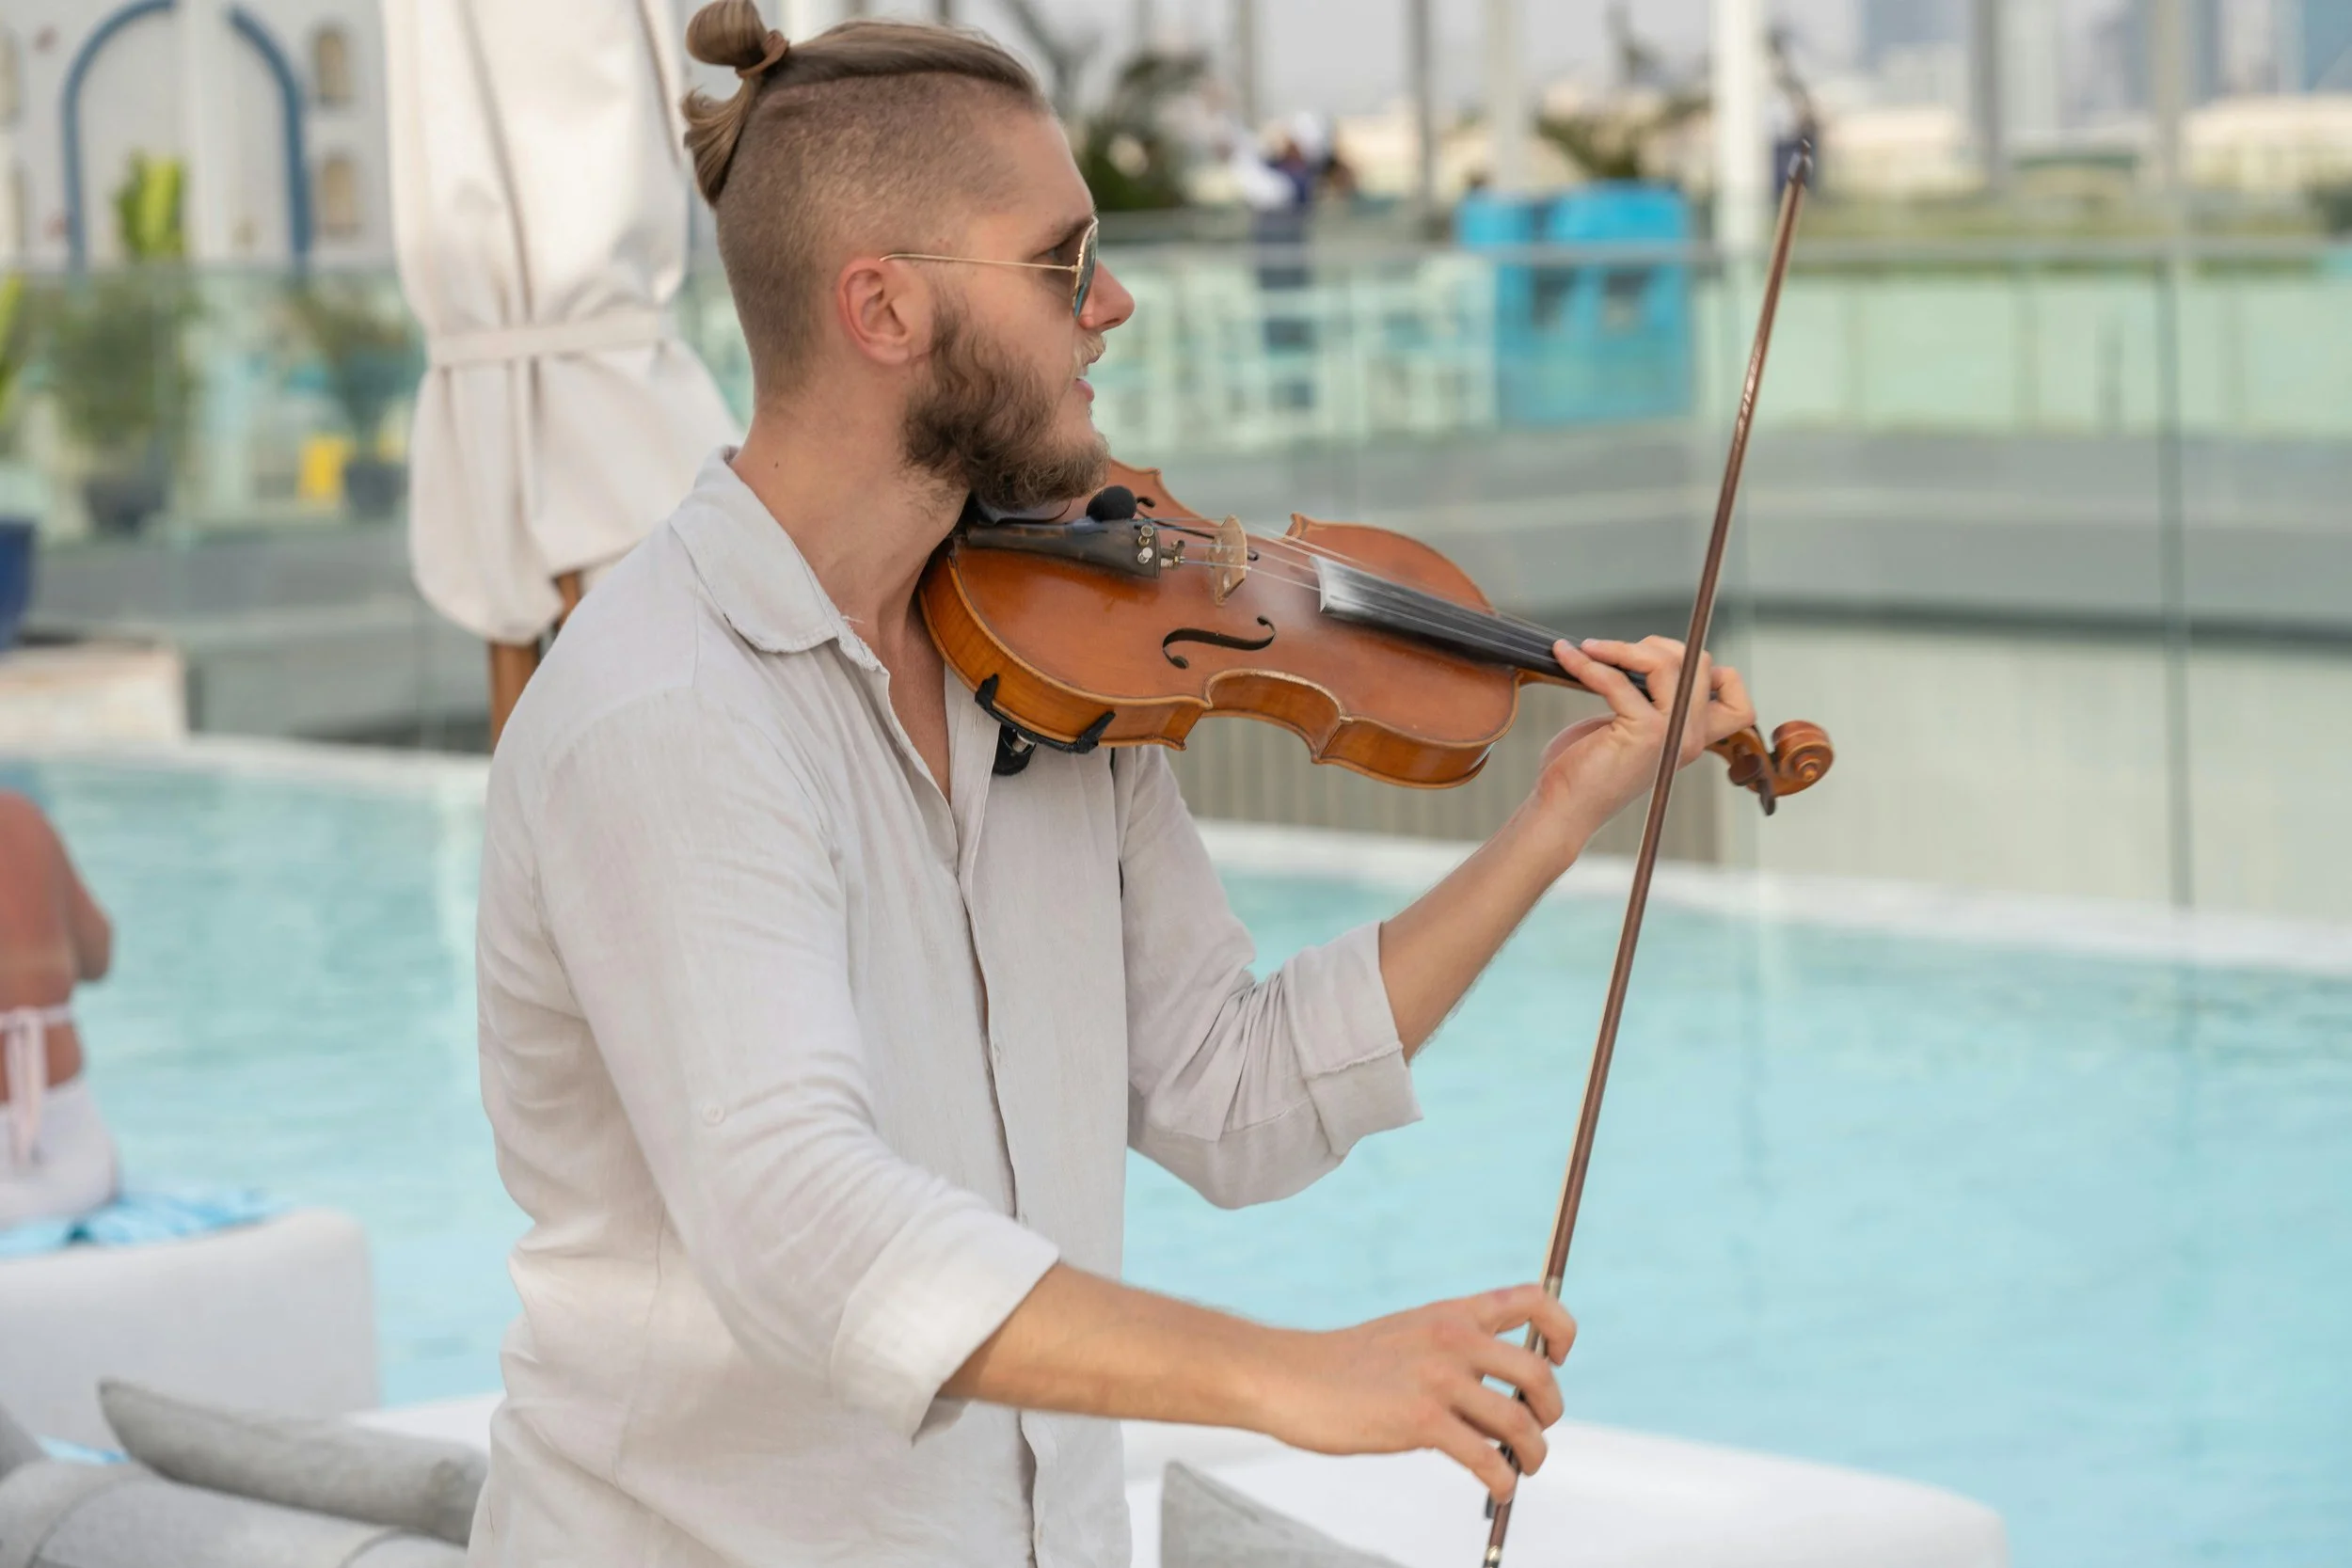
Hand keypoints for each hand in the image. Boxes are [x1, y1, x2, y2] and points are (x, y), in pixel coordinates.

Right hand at [1248, 1285, 1576, 1500]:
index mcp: (1451, 1313)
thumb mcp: (1408, 1334)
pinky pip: (1488, 1458)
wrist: (1289, 1377)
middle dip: (1551, 1410)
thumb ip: (1453, 1348)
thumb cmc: (1346, 1366)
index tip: (1559, 1358)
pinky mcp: (1421, 1421)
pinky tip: (1498, 1490)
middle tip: (1537, 1430)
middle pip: (1539, 1373)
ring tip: (1522, 1469)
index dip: (1561, 1330)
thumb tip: (1505, 1399)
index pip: (1532, 1300)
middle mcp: (1452, 1338)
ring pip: (1520, 1421)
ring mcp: (1437, 1379)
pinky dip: (1503, 1481)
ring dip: (1534, 1454)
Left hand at [1530, 636, 1755, 846]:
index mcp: (1692, 738)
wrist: (1565, 808)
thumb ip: (1651, 699)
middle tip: (1614, 652)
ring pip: (1666, 663)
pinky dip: (1588, 663)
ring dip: (1621, 648)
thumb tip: (1646, 653)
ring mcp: (1672, 734)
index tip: (1666, 664)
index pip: (1739, 703)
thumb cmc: (1587, 768)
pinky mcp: (1644, 732)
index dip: (1715, 673)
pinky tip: (1568, 656)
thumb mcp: (1631, 727)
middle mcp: (1690, 737)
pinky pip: (1618, 680)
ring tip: (1589, 649)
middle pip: (1699, 663)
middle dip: (1655, 646)